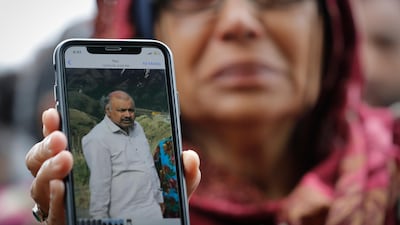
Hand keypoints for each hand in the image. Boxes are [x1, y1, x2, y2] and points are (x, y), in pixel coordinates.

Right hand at [25, 108, 200, 224]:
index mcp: (88, 164)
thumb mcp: (168, 189)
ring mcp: (64, 205)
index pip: (63, 142)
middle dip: (46, 145)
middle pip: (41, 160)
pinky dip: (53, 199)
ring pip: (38, 185)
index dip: (53, 126)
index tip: (56, 111)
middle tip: (61, 138)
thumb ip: (180, 173)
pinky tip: (62, 187)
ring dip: (48, 169)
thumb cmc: (152, 209)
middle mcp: (69, 182)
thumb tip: (189, 156)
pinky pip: (50, 214)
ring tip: (66, 160)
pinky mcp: (64, 223)